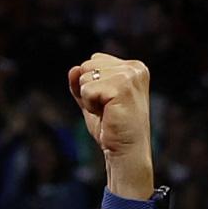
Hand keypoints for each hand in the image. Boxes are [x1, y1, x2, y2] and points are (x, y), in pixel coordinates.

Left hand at [69, 55, 152, 186]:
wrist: (125, 148)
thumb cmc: (111, 126)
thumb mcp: (92, 101)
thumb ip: (82, 84)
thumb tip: (73, 68)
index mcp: (132, 67)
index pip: (94, 60)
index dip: (91, 83)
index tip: (106, 101)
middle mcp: (134, 67)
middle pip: (87, 65)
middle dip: (88, 89)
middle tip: (106, 107)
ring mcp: (130, 75)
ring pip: (85, 76)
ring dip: (89, 98)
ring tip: (107, 110)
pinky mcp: (122, 86)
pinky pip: (86, 89)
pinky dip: (89, 104)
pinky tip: (106, 113)